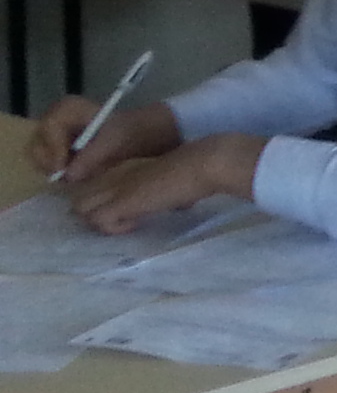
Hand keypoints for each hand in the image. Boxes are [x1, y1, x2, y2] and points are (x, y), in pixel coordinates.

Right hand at [27, 95, 178, 182]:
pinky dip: (57, 170)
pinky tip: (75, 171)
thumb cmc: (124, 133)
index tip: (63, 169)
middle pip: (38, 143)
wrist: (130, 136)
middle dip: (51, 162)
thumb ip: (92, 157)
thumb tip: (69, 175)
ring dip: (54, 168)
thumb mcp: (112, 143)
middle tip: (67, 176)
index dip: (53, 150)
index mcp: (68, 108)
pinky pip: (44, 162)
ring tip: (75, 173)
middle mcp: (53, 116)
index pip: (49, 129)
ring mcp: (50, 131)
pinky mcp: (51, 145)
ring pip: (38, 156)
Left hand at [69, 134, 263, 232]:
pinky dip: (112, 228)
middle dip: (93, 214)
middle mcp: (113, 176)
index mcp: (125, 168)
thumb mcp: (169, 178)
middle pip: (79, 198)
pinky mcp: (122, 202)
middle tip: (119, 220)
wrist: (200, 164)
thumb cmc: (195, 170)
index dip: (100, 203)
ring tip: (126, 223)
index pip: (92, 187)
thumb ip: (160, 188)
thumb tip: (176, 204)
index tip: (123, 211)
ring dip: (99, 222)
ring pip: (80, 209)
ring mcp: (115, 188)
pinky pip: (98, 221)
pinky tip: (134, 224)